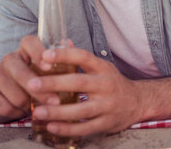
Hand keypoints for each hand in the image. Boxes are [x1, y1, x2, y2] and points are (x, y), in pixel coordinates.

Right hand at [0, 35, 57, 122]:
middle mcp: (9, 59)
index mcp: (25, 50)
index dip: (38, 52)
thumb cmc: (33, 82)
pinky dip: (16, 113)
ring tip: (34, 106)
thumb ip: (59, 61)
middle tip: (55, 101)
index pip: (29, 42)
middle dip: (40, 89)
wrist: (3, 99)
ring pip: (16, 94)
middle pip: (22, 72)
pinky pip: (5, 107)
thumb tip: (70, 44)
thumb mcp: (46, 72)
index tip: (49, 66)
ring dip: (28, 105)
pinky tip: (19, 111)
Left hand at [27, 47, 143, 135]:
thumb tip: (63, 41)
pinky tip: (51, 126)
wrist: (138, 102)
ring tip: (37, 112)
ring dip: (57, 111)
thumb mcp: (101, 67)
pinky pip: (85, 127)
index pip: (83, 57)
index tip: (44, 55)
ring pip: (81, 109)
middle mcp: (106, 84)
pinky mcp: (106, 123)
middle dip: (54, 83)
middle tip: (31, 84)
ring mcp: (107, 105)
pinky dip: (67, 128)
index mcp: (103, 68)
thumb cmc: (113, 83)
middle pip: (78, 82)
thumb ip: (81, 58)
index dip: (64, 55)